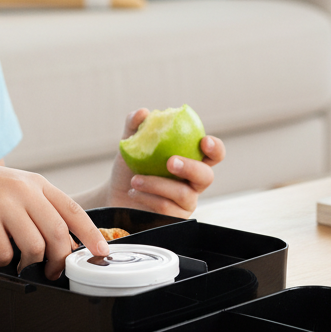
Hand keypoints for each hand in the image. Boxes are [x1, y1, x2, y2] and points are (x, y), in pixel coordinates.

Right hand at [0, 157, 107, 279]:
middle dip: (60, 260)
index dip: (91, 235)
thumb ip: (37, 207)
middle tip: (55, 272)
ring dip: (32, 263)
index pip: (74, 211)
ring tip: (23, 263)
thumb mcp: (13, 187)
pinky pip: (5, 253)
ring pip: (35, 247)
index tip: (102, 253)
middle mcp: (24, 192)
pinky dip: (4, 261)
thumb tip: (62, 241)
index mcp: (36, 184)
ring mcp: (5, 205)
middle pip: (58, 235)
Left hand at [106, 108, 225, 217]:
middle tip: (170, 162)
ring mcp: (186, 202)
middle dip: (190, 167)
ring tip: (135, 180)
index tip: (204, 141)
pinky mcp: (175, 219)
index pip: (214, 154)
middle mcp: (194, 182)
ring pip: (183, 194)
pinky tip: (134, 191)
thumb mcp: (131, 144)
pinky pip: (168, 209)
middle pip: (206, 176)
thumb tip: (143, 113)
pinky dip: (149, 197)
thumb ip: (136, 126)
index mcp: (191, 159)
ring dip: (157, 184)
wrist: (115, 195)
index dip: (215, 148)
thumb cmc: (130, 168)